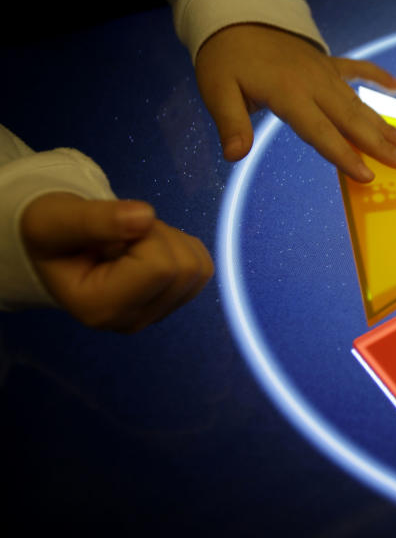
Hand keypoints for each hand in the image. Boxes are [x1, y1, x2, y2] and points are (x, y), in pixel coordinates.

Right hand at [21, 193, 213, 332]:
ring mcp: (155, 315)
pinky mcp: (171, 303)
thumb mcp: (56, 219)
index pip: (160, 267)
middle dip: (159, 237)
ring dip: (170, 241)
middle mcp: (130, 321)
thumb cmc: (52, 234)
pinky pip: (202, 267)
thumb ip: (95, 220)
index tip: (112, 235)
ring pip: (198, 267)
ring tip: (130, 242)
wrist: (54, 247)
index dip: (145, 236)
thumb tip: (145, 217)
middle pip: (184, 269)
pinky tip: (146, 249)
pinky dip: (180, 247)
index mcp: (100, 308)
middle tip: (121, 236)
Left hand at [195, 23, 395, 182]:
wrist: (234, 16)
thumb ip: (230, 124)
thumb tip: (235, 155)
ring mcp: (323, 70)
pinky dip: (377, 76)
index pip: (321, 131)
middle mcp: (313, 82)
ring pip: (358, 100)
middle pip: (350, 118)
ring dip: (382, 122)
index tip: (367, 176)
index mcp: (288, 93)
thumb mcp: (216, 91)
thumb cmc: (224, 59)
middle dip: (379, 143)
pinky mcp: (326, 61)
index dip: (344, 155)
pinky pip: (357, 68)